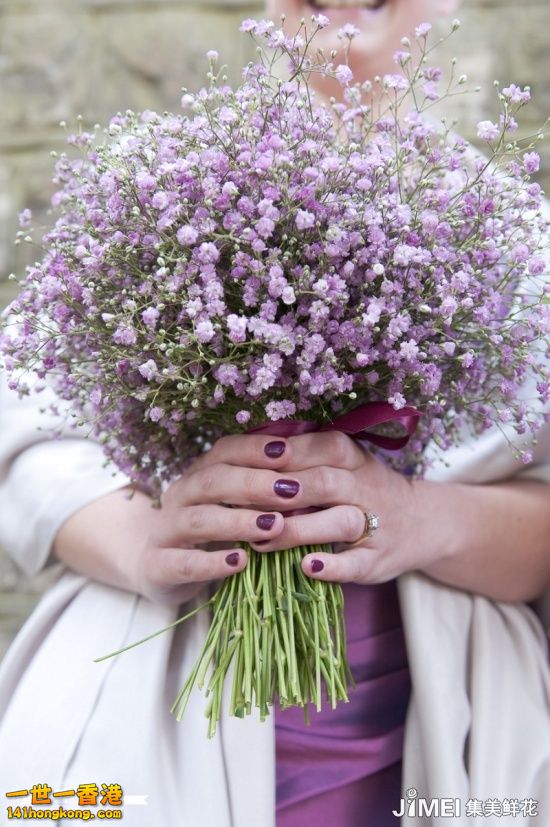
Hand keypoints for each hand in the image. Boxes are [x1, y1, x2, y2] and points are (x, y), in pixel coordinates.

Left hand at [183, 430, 429, 585]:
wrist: (423, 522)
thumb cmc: (364, 490)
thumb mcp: (343, 464)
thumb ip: (304, 457)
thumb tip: (247, 450)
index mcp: (354, 459)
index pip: (321, 447)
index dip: (286, 454)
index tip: (249, 461)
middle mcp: (367, 487)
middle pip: (326, 482)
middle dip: (285, 490)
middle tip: (244, 501)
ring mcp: (375, 524)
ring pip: (339, 522)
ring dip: (299, 530)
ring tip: (262, 539)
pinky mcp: (378, 559)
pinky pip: (356, 563)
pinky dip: (332, 567)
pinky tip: (306, 568)